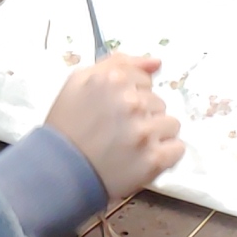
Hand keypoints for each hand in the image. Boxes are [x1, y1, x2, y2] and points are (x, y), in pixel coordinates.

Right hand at [44, 54, 185, 199]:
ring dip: (155, 134)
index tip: (114, 111)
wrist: (59, 172)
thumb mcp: (79, 82)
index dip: (130, 96)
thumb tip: (156, 63)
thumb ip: (118, 64)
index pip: (144, 80)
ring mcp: (144, 132)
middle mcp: (131, 103)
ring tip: (131, 146)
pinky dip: (165, 155)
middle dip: (142, 115)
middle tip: (118, 131)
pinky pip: (177, 148)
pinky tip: (143, 158)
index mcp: (113, 80)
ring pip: (171, 124)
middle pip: (158, 103)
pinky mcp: (153, 159)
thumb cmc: (67, 126)